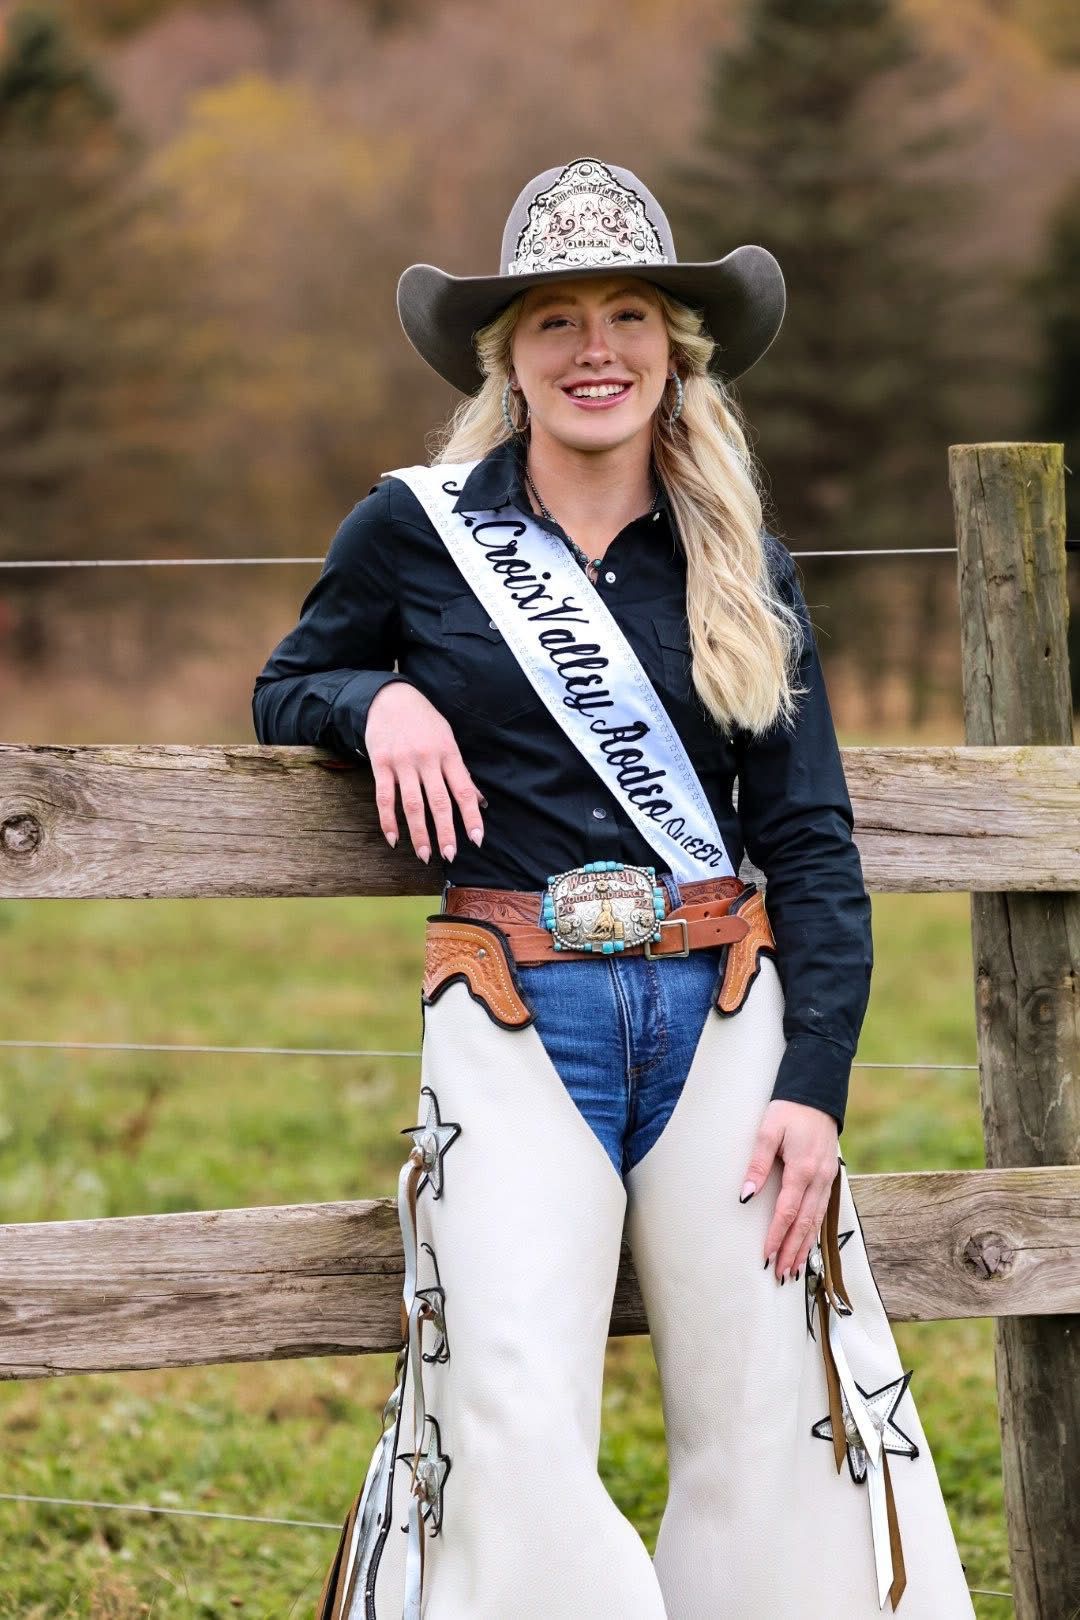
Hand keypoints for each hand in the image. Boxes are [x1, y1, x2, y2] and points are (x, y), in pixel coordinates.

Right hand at [363, 683, 485, 863]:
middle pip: (439, 801)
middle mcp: (427, 759)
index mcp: (448, 753)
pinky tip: (394, 839)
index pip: (464, 790)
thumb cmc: (425, 722)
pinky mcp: (381, 764)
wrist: (390, 697)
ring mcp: (402, 762)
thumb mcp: (448, 740)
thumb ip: (461, 772)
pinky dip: (388, 821)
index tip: (477, 840)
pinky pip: (384, 797)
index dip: (471, 817)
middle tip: (449, 855)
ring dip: (419, 832)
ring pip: (412, 804)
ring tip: (424, 855)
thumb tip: (479, 801)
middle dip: (445, 831)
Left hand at [740, 1100, 838, 1282]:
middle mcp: (819, 1178)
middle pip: (805, 1223)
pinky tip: (807, 1243)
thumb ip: (757, 1164)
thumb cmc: (789, 1111)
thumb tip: (746, 1195)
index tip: (767, 1256)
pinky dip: (814, 1231)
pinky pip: (823, 1210)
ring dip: (804, 1246)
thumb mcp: (767, 1131)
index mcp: (802, 1168)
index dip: (777, 1236)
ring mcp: (828, 1179)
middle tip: (781, 1274)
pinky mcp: (830, 1177)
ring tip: (794, 1268)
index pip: (788, 1211)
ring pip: (816, 1220)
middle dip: (792, 1250)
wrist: (816, 1095)